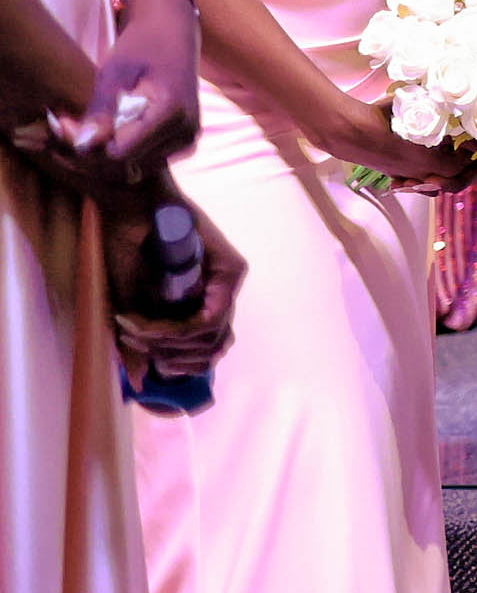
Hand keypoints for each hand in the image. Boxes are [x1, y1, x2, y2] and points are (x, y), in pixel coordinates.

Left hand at [31, 0, 201, 204]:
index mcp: (172, 111)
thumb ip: (101, 109)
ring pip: (135, 169)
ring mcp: (187, 139)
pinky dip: (119, 155)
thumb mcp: (115, 71)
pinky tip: (100, 136)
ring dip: (103, 158)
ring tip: (78, 132)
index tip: (64, 126)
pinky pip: (145, 162)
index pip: (120, 153)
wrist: (174, 35)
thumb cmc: (141, 46)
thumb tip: (81, 146)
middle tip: (61, 130)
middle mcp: (186, 130)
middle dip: (90, 154)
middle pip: (126, 165)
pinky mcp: (183, 142)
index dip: (87, 147)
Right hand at [105, 199, 243, 386]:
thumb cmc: (129, 250)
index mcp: (201, 303)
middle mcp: (220, 293)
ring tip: (136, 330)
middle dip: (168, 356)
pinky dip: (173, 329)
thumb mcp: (129, 306)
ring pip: (211, 337)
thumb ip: (139, 343)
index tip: (144, 358)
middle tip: (136, 342)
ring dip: (168, 344)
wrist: (131, 208)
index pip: (207, 351)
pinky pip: (210, 317)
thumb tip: (139, 383)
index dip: (177, 364)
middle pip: (211, 349)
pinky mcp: (232, 269)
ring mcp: (230, 281)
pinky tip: (144, 321)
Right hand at [306, 91, 476, 190]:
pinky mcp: (393, 174)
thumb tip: (453, 107)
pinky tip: (434, 164)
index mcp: (423, 159)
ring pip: (434, 186)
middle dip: (468, 174)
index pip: (457, 166)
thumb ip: (434, 112)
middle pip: (450, 183)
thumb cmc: (377, 117)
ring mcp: (404, 176)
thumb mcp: (411, 111)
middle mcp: (416, 173)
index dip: (471, 157)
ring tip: (459, 163)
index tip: (476, 145)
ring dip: (450, 177)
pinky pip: (419, 184)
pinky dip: (432, 178)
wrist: (345, 130)